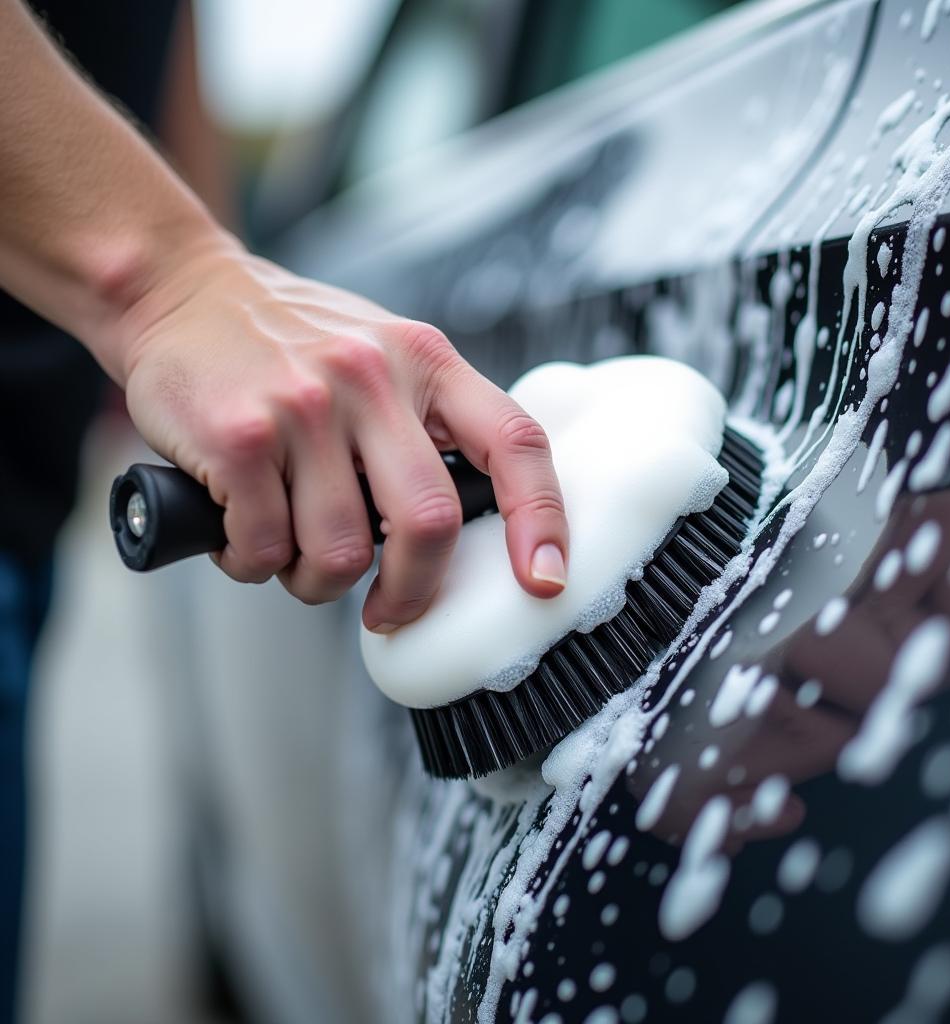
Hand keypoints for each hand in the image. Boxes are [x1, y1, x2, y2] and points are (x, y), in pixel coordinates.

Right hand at [117, 239, 568, 627]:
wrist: (182, 291)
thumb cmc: (291, 343)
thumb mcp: (384, 354)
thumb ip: (431, 422)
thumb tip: (469, 531)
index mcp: (426, 361)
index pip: (515, 442)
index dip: (543, 519)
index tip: (543, 580)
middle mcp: (372, 377)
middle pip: (428, 523)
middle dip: (412, 591)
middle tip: (390, 610)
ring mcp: (305, 405)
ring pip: (341, 553)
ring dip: (316, 580)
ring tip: (291, 549)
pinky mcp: (239, 435)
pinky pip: (266, 548)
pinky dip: (254, 563)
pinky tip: (244, 533)